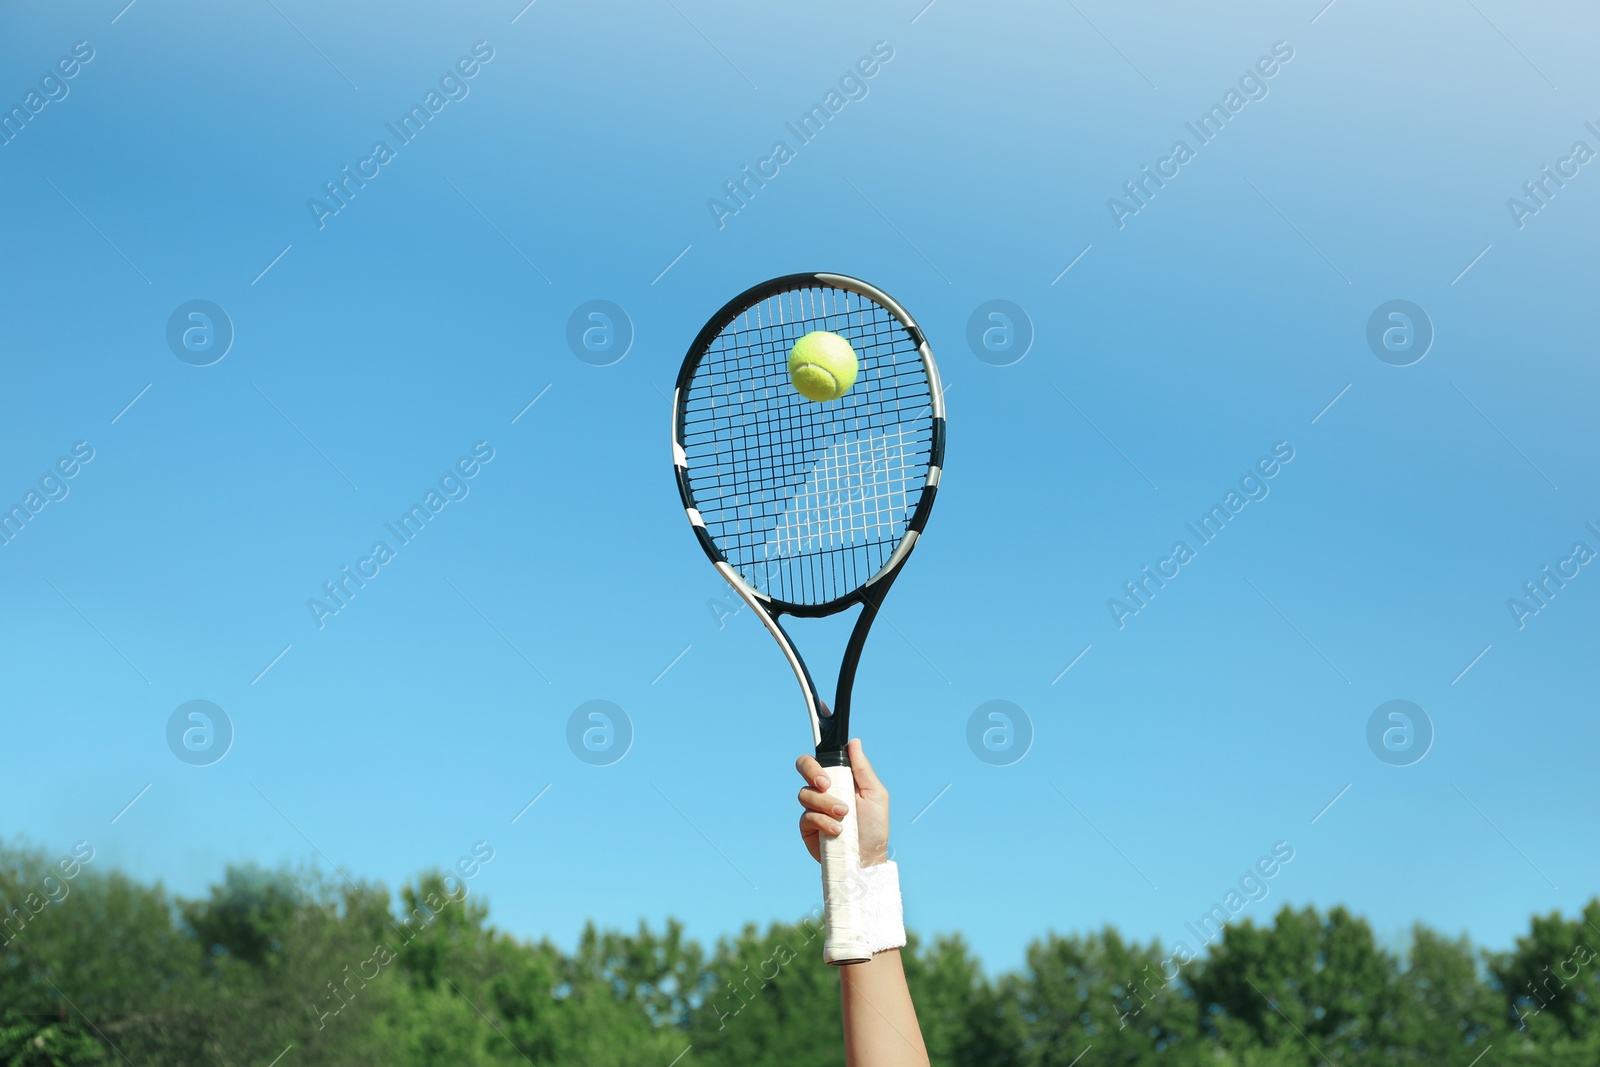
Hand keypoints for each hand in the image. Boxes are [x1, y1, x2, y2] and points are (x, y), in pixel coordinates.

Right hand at [794, 738, 889, 866]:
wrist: (868, 858)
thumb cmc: (874, 827)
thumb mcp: (876, 794)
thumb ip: (863, 769)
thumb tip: (854, 742)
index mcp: (839, 779)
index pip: (819, 760)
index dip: (816, 760)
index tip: (827, 773)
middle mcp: (823, 791)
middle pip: (803, 768)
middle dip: (812, 773)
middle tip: (826, 786)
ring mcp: (814, 808)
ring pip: (805, 794)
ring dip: (826, 804)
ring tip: (844, 816)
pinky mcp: (808, 828)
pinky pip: (807, 817)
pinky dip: (823, 822)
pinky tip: (838, 831)